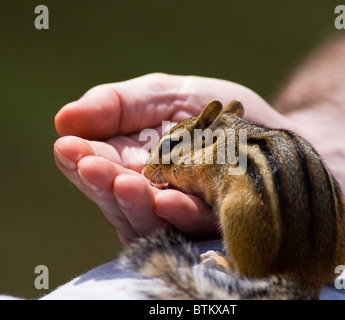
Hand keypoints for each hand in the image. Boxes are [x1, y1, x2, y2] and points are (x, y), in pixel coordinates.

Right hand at [54, 73, 289, 244]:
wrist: (279, 140)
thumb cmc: (221, 118)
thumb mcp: (170, 95)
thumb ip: (121, 104)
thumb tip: (65, 117)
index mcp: (132, 163)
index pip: (96, 165)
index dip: (81, 158)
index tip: (69, 146)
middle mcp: (149, 195)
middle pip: (116, 197)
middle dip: (102, 182)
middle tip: (89, 166)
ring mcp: (178, 218)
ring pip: (146, 220)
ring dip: (134, 203)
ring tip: (124, 182)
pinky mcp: (209, 233)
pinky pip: (188, 231)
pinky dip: (178, 217)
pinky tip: (167, 201)